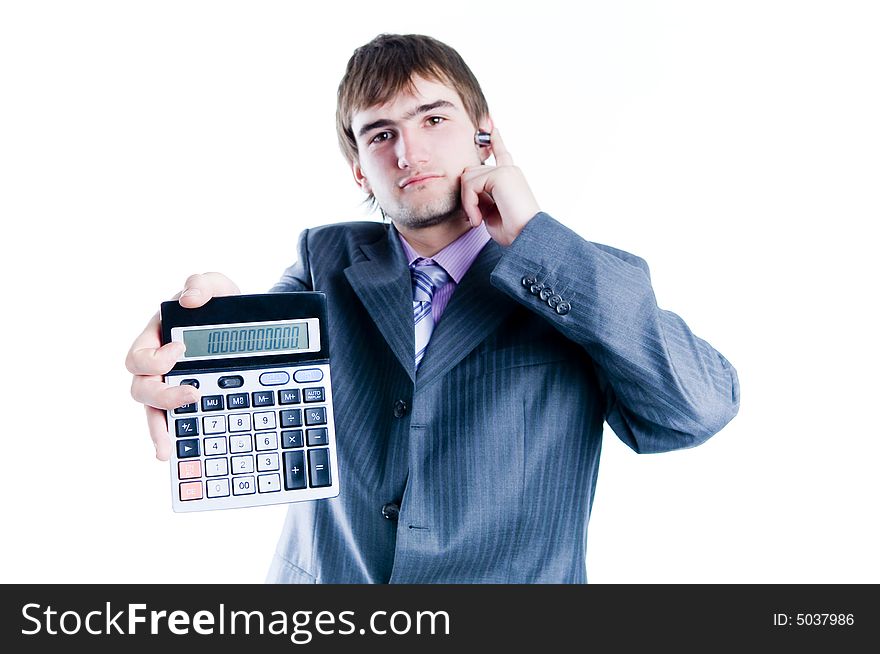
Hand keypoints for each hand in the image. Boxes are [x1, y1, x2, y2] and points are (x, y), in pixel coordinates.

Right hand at [125, 272, 240, 460]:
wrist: (247, 326)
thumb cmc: (221, 306)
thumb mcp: (217, 287)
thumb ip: (202, 284)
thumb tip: (189, 298)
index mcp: (156, 338)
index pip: (139, 355)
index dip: (155, 358)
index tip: (181, 350)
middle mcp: (158, 366)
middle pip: (141, 388)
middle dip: (162, 396)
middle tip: (193, 394)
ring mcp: (171, 386)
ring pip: (153, 412)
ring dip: (159, 429)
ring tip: (167, 448)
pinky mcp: (187, 401)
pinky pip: (172, 423)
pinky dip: (171, 438)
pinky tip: (174, 454)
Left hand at [460, 128, 540, 245]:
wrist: (527, 238)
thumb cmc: (512, 231)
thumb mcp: (491, 212)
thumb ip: (481, 195)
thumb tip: (468, 187)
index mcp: (510, 178)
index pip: (501, 154)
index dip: (496, 141)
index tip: (492, 129)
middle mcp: (509, 170)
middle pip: (470, 171)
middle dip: (466, 195)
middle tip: (474, 218)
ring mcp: (506, 170)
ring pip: (467, 177)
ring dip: (467, 202)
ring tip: (477, 220)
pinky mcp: (501, 174)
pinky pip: (470, 185)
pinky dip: (469, 204)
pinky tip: (478, 219)